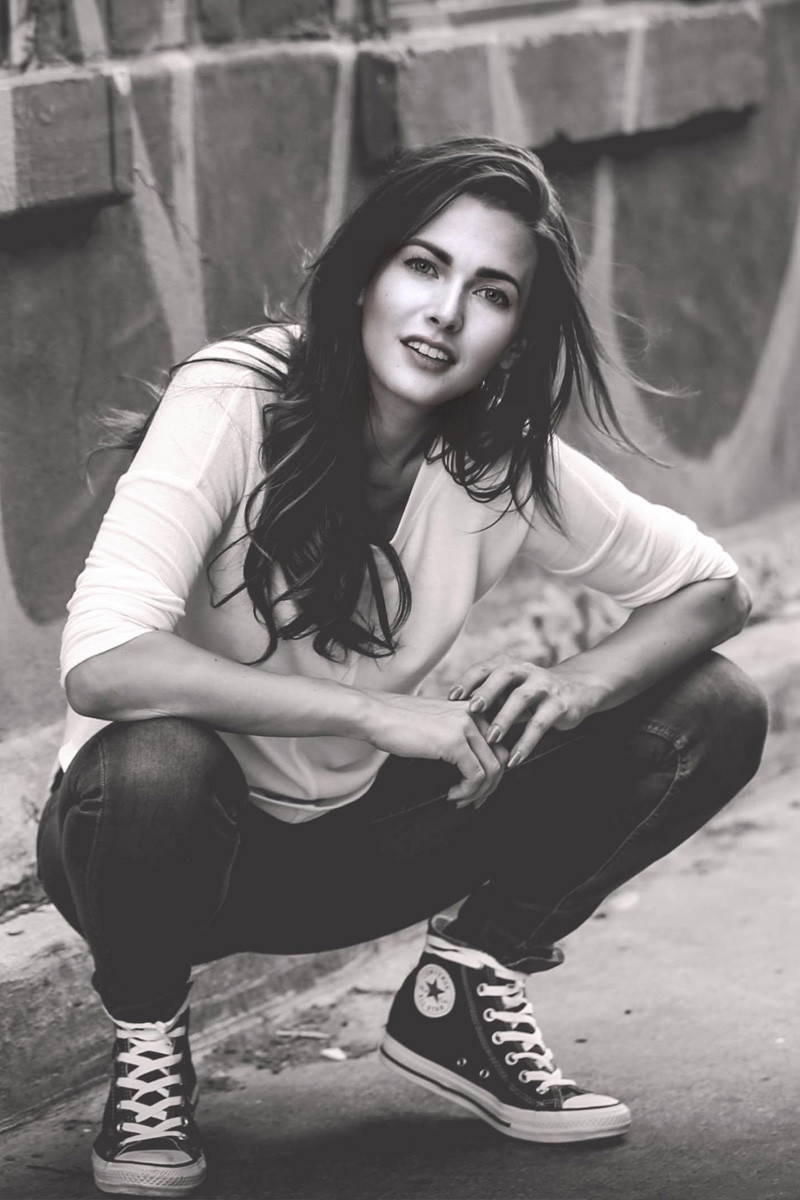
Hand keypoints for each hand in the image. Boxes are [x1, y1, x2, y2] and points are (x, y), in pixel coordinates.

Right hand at [360, 691, 509, 806]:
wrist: (376, 715)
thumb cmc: (399, 721)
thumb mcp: (439, 724)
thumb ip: (459, 736)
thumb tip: (473, 766)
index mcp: (472, 708)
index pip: (499, 743)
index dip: (493, 771)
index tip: (479, 789)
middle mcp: (474, 714)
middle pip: (501, 757)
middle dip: (491, 785)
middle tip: (473, 800)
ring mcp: (465, 726)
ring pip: (492, 769)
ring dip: (479, 792)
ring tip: (460, 799)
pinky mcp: (454, 742)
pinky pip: (475, 776)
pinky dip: (466, 791)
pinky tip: (451, 793)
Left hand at [448, 655, 606, 766]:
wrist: (578, 689)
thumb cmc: (532, 694)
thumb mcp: (510, 690)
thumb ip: (488, 698)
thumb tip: (451, 716)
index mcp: (510, 666)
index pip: (484, 667)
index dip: (467, 680)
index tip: (451, 697)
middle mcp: (526, 671)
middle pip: (504, 675)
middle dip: (487, 691)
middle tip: (471, 710)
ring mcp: (544, 686)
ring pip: (522, 698)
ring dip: (505, 718)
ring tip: (491, 739)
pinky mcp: (559, 704)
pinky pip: (541, 723)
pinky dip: (526, 742)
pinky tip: (514, 759)